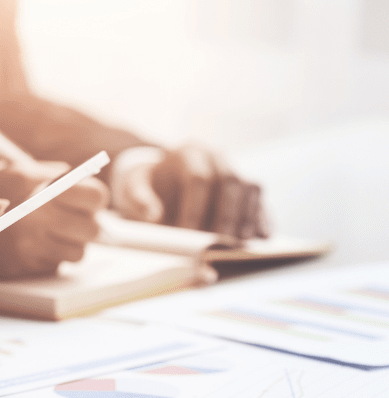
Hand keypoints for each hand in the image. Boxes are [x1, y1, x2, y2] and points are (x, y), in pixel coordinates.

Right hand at [0, 160, 108, 278]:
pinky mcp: (22, 268)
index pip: (94, 196)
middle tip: (70, 217)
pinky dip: (46, 257)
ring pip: (77, 252)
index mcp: (36, 184)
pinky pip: (52, 265)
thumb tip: (75, 176)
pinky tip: (28, 245)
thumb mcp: (7, 170)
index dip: (93, 197)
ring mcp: (31, 246)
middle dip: (85, 223)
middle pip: (93, 228)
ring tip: (48, 232)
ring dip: (68, 243)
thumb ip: (43, 175)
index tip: (84, 197)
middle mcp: (37, 218)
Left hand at [117, 146, 266, 237]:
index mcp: (189, 153)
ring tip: (240, 244)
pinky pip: (261, 200)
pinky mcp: (249, 188)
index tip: (188, 232)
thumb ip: (139, 198)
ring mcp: (236, 169)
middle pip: (229, 182)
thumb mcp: (134, 187)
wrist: (165, 180)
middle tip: (220, 242)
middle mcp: (217, 157)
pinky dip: (262, 219)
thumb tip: (153, 216)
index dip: (194, 206)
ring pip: (250, 189)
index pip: (197, 177)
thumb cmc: (149, 185)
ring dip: (247, 218)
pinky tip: (261, 238)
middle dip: (225, 214)